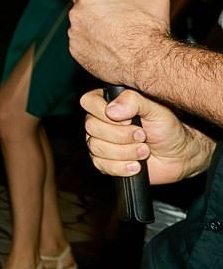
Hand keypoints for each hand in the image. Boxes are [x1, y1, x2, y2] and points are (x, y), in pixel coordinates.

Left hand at [68, 0, 171, 87]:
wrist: (148, 61)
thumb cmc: (147, 30)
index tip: (103, 0)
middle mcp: (76, 17)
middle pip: (82, 11)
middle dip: (95, 14)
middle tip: (114, 19)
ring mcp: (75, 37)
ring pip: (82, 30)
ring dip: (94, 31)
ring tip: (115, 35)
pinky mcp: (78, 55)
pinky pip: (83, 48)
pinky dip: (94, 48)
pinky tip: (111, 48)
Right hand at [80, 88, 214, 184]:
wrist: (179, 155)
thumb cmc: (168, 128)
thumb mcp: (155, 109)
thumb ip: (134, 101)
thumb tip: (111, 111)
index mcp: (109, 102)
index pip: (88, 102)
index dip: (105, 113)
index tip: (129, 120)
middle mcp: (101, 121)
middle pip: (91, 127)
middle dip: (121, 136)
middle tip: (142, 136)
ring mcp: (102, 141)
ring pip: (96, 148)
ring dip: (125, 152)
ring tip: (144, 151)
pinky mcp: (106, 161)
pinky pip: (101, 165)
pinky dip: (121, 167)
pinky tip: (136, 165)